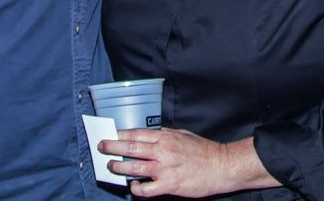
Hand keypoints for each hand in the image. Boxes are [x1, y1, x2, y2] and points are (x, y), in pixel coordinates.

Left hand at [100, 128, 228, 197]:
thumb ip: (165, 136)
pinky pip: (146, 189)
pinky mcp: (169, 185)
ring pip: (134, 167)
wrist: (221, 166)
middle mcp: (163, 151)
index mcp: (166, 137)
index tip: (110, 134)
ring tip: (111, 166)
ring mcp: (165, 169)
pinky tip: (133, 186)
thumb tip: (148, 137)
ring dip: (119, 167)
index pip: (137, 133)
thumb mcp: (183, 135)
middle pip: (131, 148)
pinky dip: (136, 188)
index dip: (120, 134)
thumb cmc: (204, 150)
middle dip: (112, 147)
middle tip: (102, 147)